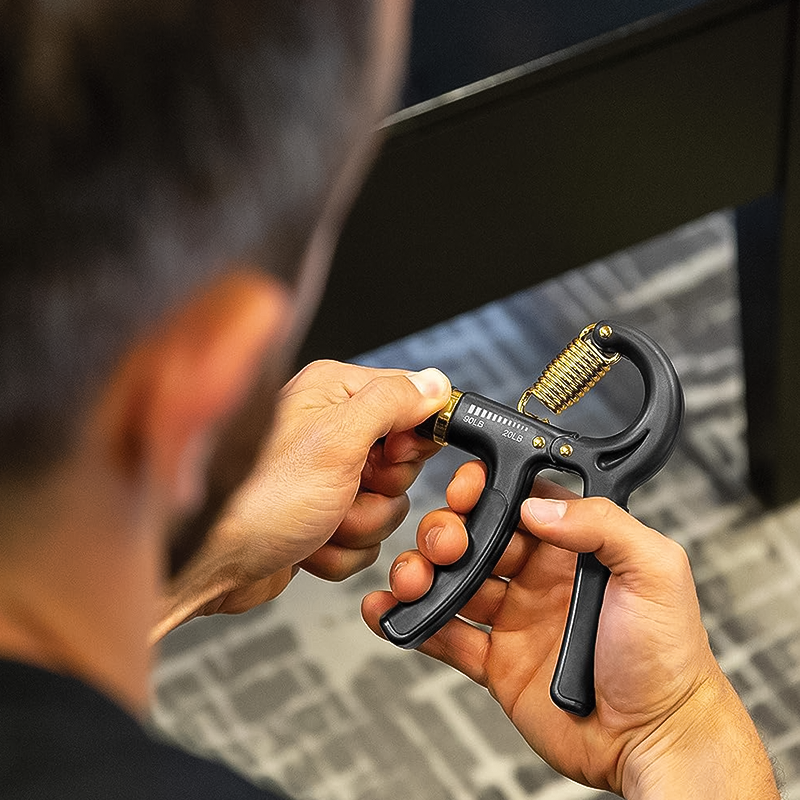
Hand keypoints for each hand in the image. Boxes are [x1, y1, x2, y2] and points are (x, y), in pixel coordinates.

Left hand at [153, 360, 450, 641]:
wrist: (207, 567)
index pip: (410, 400)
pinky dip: (340, 551)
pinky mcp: (321, 518)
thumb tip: (435, 384)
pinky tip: (306, 545)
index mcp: (332, 394)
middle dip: (378, 493)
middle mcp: (330, 430)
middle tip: (343, 491)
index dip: (409, 439)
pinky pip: (363, 539)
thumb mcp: (335, 441)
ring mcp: (326, 478)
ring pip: (386, 508)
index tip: (386, 458)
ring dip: (357, 527)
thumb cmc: (253, 501)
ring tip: (316, 523)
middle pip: (403, 461)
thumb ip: (391, 404)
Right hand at [362, 461, 779, 797]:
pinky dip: (412, 624)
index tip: (466, 489)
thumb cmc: (668, 658)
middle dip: (446, 533)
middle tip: (444, 547)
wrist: (655, 740)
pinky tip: (390, 613)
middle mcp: (538, 577)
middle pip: (475, 538)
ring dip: (422, 575)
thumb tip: (536, 504)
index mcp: (573, 548)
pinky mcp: (496, 662)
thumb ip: (602, 523)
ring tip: (412, 581)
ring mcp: (514, 619)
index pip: (518, 500)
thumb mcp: (654, 572)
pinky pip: (445, 635)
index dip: (486, 490)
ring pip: (452, 583)